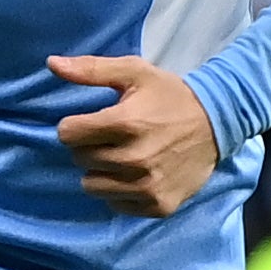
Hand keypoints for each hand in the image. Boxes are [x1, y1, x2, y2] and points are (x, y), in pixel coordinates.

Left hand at [47, 53, 219, 215]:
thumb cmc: (170, 96)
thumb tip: (52, 63)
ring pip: (92, 186)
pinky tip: (137, 175)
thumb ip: (91, 69)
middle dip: (89, 147)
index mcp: (126, 123)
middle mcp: (135, 158)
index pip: (67, 134)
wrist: (219, 123)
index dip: (75, 126)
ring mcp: (148, 185)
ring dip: (101, 172)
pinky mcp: (159, 205)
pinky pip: (116, 205)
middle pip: (79, 159)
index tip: (92, 122)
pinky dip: (120, 192)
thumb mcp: (134, 72)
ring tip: (123, 157)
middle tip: (113, 138)